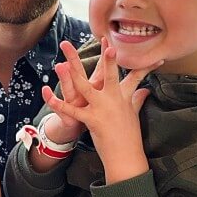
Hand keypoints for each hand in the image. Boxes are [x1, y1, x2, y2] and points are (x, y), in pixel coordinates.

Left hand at [44, 38, 160, 182]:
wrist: (126, 156)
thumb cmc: (130, 136)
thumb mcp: (133, 114)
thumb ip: (137, 99)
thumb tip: (146, 90)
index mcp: (123, 96)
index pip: (127, 73)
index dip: (121, 58)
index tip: (116, 43)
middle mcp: (114, 99)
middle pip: (108, 73)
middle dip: (104, 57)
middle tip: (102, 39)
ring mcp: (103, 109)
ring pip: (86, 87)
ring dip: (73, 74)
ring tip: (65, 60)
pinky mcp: (92, 120)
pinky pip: (72, 111)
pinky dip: (59, 104)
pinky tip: (49, 96)